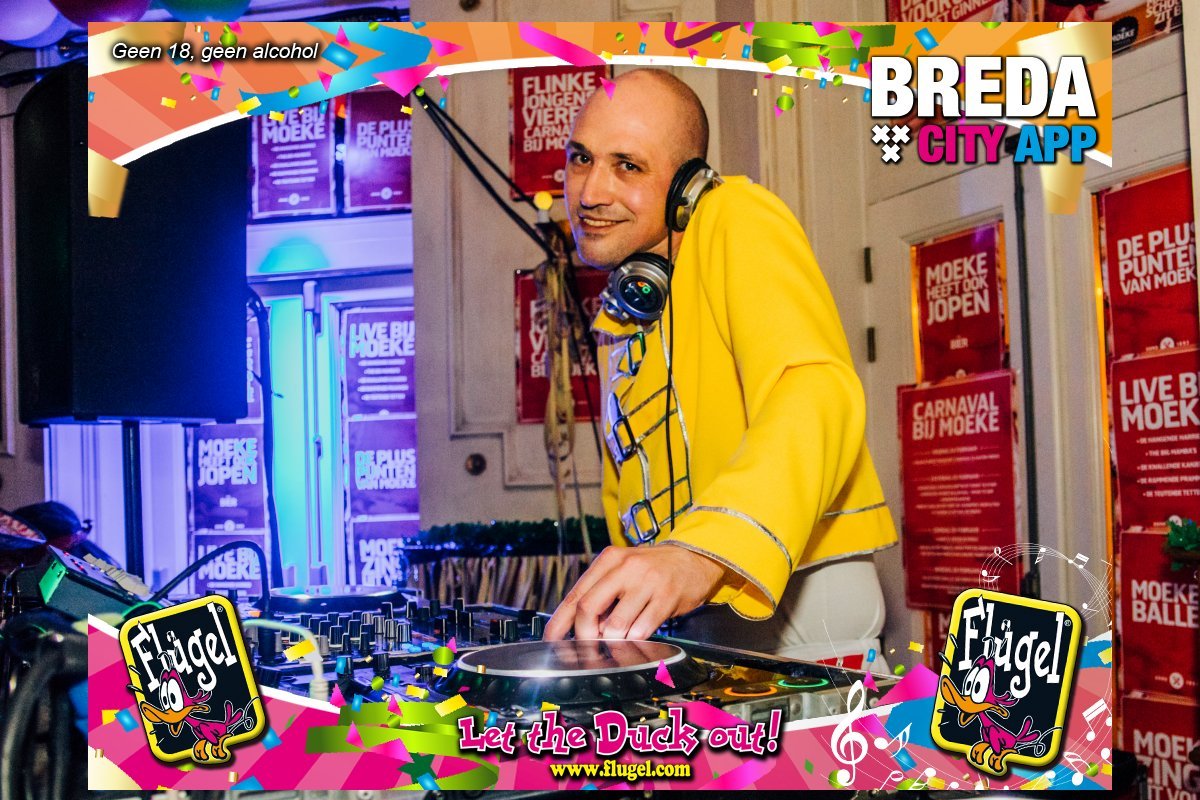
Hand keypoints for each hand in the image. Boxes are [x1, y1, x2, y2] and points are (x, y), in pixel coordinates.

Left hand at [543, 545, 726, 640]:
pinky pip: (642, 630)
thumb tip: (578, 626)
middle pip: (588, 608)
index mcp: (609, 560)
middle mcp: (625, 568)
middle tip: (587, 645)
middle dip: (583, 634)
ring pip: (615, 625)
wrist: (695, 558)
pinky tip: (637, 636)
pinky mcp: (667, 597)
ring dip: (613, 640)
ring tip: (619, 638)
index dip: (560, 622)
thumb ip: (602, 593)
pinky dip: (635, 639)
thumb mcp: (623, 570)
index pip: (576, 594)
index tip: (551, 640)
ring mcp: (647, 582)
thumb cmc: (654, 569)